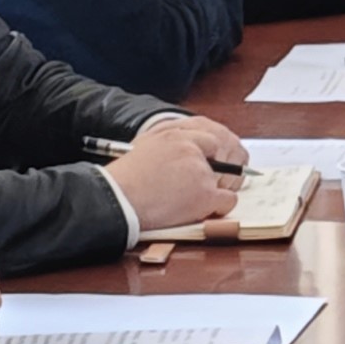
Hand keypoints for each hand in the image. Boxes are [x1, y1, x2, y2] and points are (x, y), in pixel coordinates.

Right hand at [110, 116, 237, 230]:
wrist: (116, 199)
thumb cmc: (122, 180)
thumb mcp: (144, 146)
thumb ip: (168, 144)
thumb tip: (188, 153)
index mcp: (174, 133)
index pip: (210, 135)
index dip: (214, 152)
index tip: (214, 162)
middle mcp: (190, 147)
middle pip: (223, 152)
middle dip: (223, 166)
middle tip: (216, 180)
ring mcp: (200, 171)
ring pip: (228, 177)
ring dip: (218, 188)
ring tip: (199, 198)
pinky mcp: (204, 194)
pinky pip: (228, 200)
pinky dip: (220, 207)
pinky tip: (204, 210)